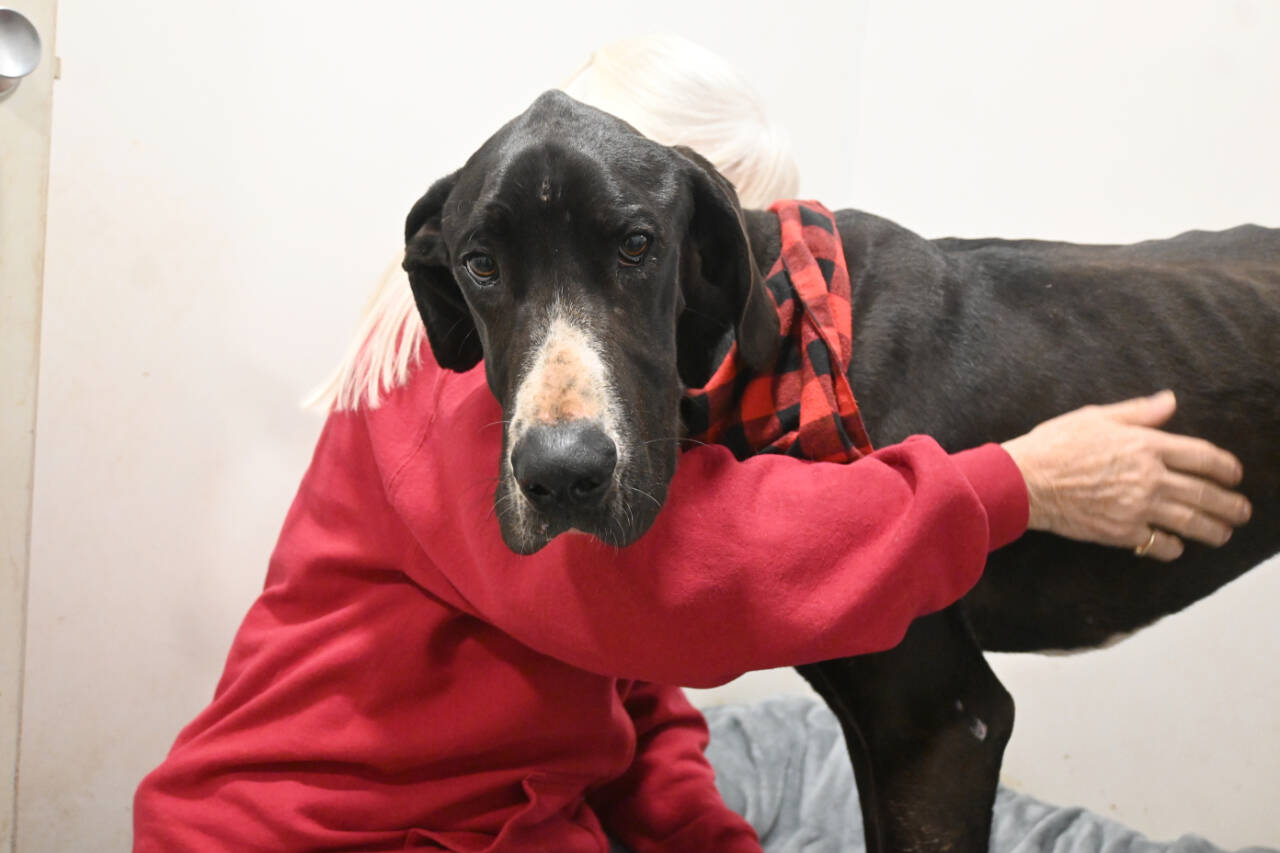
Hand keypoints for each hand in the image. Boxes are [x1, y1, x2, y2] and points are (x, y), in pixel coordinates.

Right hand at [1000, 391, 1251, 560]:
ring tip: (1223, 534)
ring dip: (1213, 530)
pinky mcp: (1122, 531)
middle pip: (1205, 493)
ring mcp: (1138, 507)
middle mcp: (1150, 477)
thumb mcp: (1096, 416)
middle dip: (1230, 504)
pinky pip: (1158, 544)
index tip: (1235, 475)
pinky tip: (1177, 546)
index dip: (1225, 467)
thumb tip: (1170, 401)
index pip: (1202, 457)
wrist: (1026, 480)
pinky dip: (1172, 548)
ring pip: (1190, 522)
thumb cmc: (1055, 444)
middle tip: (1242, 511)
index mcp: (1146, 445)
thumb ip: (1138, 412)